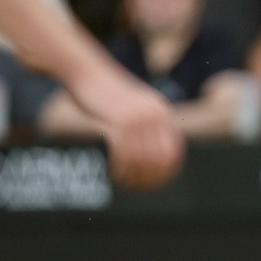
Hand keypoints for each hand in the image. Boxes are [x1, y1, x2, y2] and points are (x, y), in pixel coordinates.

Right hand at [65, 66, 183, 190]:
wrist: (87, 72)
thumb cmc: (107, 94)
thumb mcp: (134, 107)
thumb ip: (146, 125)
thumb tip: (153, 155)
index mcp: (162, 112)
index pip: (173, 152)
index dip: (165, 172)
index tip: (154, 185)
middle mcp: (155, 115)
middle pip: (159, 160)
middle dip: (148, 178)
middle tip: (135, 188)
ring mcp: (139, 118)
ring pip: (142, 160)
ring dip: (133, 176)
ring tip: (123, 182)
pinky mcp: (120, 121)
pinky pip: (125, 154)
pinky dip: (120, 168)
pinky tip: (113, 172)